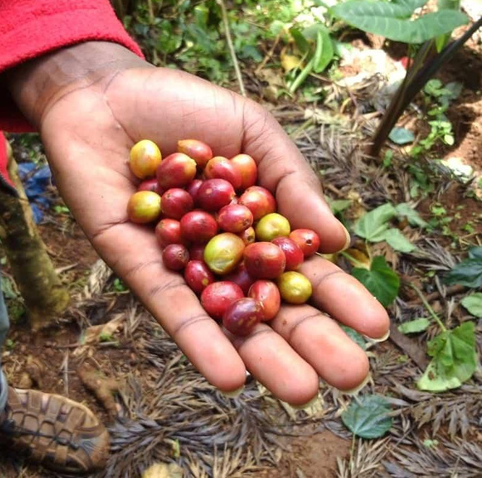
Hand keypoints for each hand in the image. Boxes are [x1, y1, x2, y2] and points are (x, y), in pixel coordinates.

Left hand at [7, 42, 389, 404]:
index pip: (303, 268)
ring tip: (302, 390)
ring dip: (263, 356)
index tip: (377, 327)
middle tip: (350, 377)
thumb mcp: (254, 132)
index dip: (338, 297)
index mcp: (257, 224)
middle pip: (270, 305)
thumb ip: (292, 181)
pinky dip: (200, 341)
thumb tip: (337, 240)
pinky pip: (171, 309)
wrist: (105, 91)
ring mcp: (182, 265)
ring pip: (227, 319)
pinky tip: (231, 376)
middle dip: (310, 341)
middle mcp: (223, 254)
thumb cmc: (184, 107)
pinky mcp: (138, 267)